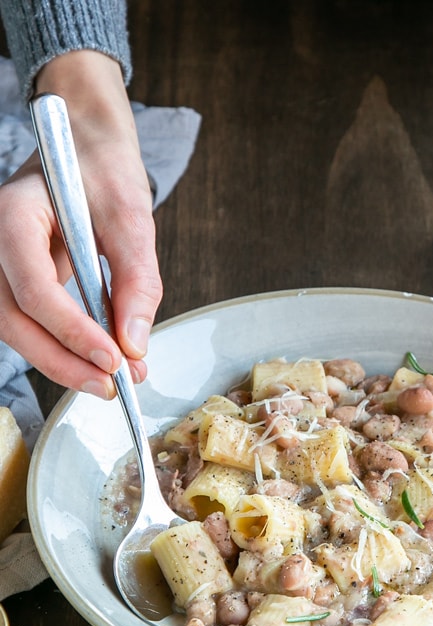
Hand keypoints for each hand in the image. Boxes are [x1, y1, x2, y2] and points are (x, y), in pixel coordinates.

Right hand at [0, 51, 161, 398]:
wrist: (86, 149)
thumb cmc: (104, 170)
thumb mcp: (132, 217)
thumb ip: (136, 281)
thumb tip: (135, 344)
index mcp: (15, 215)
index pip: (33, 285)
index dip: (71, 330)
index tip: (113, 359)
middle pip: (13, 319)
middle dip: (63, 361)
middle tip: (111, 387)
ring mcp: (1, 263)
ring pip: (16, 329)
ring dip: (63, 363)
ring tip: (114, 382)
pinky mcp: (18, 280)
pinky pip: (31, 323)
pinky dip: (65, 348)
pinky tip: (103, 362)